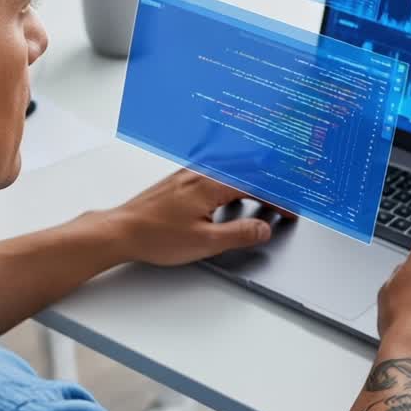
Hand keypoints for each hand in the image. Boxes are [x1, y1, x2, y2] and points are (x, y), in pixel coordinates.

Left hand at [108, 169, 292, 266]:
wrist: (120, 230)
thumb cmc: (155, 236)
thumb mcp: (204, 242)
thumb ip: (238, 234)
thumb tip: (263, 228)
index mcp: (210, 185)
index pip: (255, 186)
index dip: (278, 199)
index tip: (291, 211)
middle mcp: (200, 173)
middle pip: (245, 168)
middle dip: (270, 181)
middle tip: (287, 194)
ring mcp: (188, 174)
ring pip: (229, 167)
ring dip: (251, 176)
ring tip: (266, 189)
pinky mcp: (179, 181)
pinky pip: (214, 171)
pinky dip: (233, 178)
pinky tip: (230, 188)